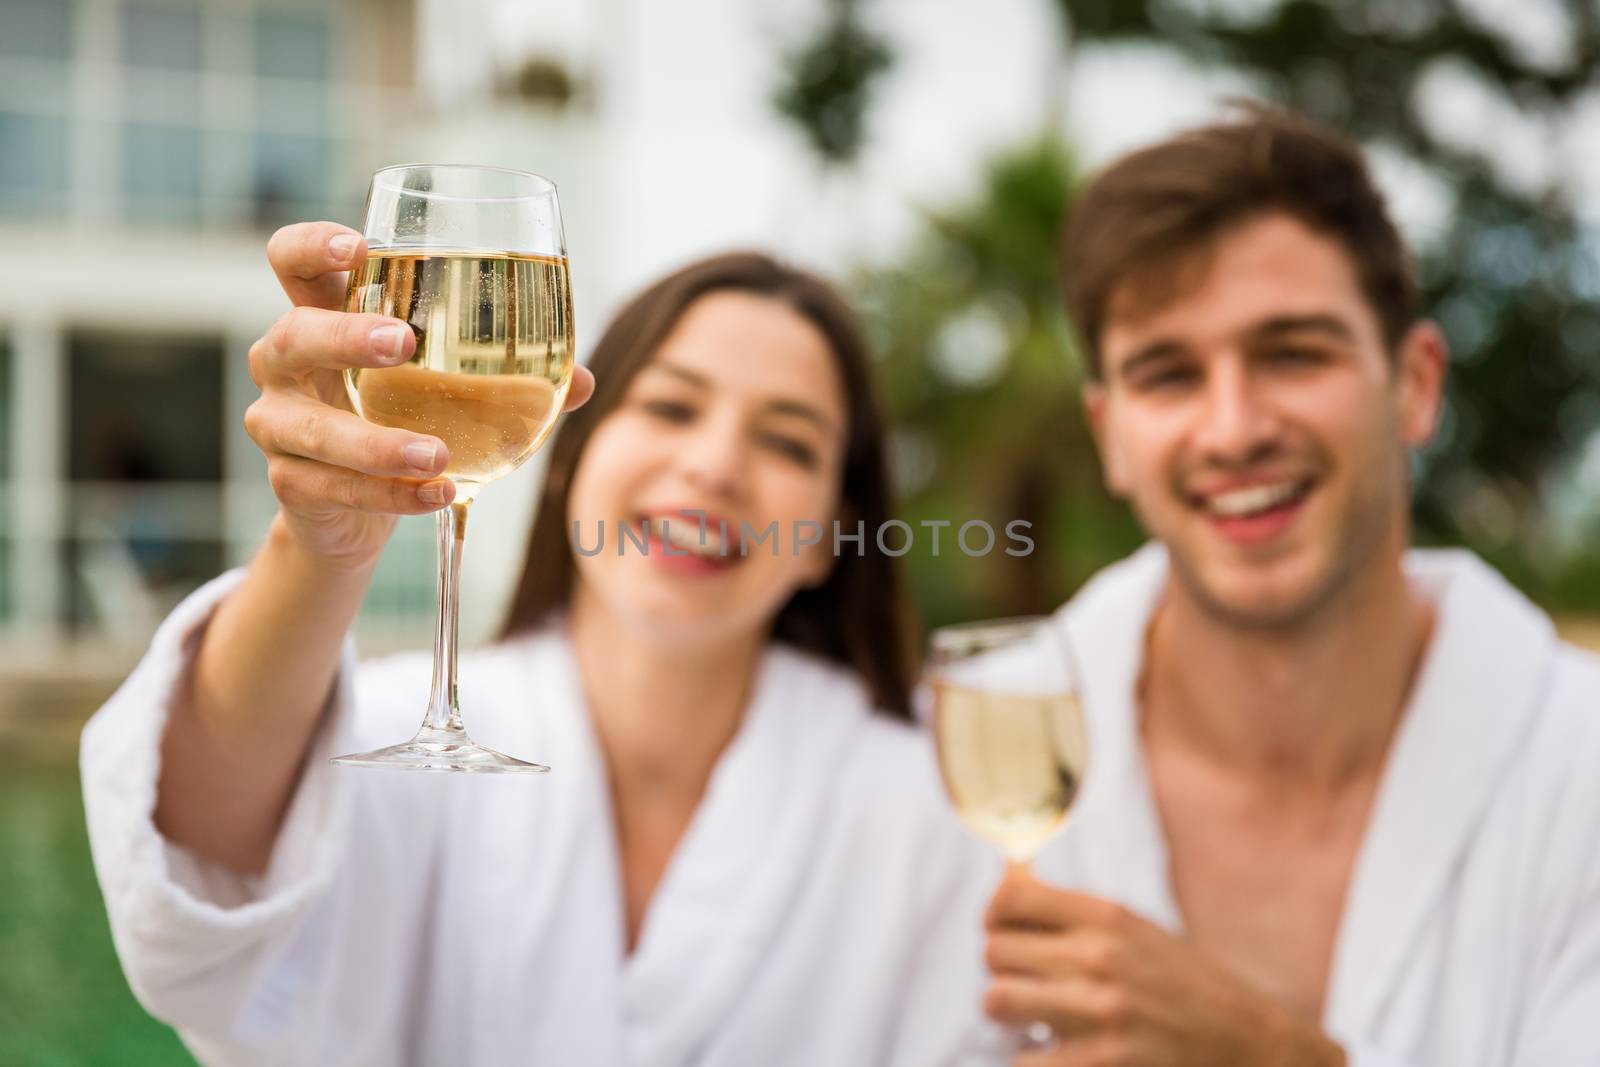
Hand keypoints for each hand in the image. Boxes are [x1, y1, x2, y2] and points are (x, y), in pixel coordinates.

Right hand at [246, 221, 595, 569]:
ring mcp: (279, 424)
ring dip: (376, 441)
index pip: (292, 261)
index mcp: (323, 317)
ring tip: (437, 454)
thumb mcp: (450, 389)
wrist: (358, 513)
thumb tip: (584, 380)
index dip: (313, 246)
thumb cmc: (405, 419)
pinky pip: (334, 487)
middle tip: (404, 343)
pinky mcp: (291, 483)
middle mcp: (287, 364)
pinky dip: (392, 494)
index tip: (358, 246)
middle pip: (292, 334)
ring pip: (311, 427)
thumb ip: (512, 376)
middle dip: (345, 335)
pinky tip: (438, 494)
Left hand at [983, 866, 1346, 1066]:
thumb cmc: (1186, 987)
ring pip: (997, 1001)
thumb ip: (1075, 915)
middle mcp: (1100, 956)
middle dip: (1003, 972)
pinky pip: (1022, 1062)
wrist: (1249, 1043)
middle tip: (1029, 987)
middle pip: (993, 951)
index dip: (993, 916)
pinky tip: (1057, 1058)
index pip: (1010, 895)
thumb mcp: (1138, 932)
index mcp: (1106, 917)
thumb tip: (1005, 885)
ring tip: (1034, 1023)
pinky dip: (1031, 1062)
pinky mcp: (1102, 1063)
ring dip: (1009, 1017)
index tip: (1002, 932)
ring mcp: (1100, 1012)